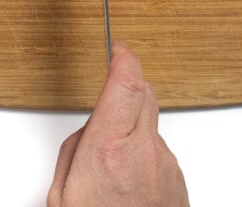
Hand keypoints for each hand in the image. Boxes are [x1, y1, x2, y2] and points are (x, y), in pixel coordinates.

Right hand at [48, 41, 189, 206]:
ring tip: (114, 165)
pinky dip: (144, 155)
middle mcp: (143, 153)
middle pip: (144, 93)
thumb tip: (88, 133)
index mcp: (109, 150)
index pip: (126, 83)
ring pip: (151, 125)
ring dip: (134, 129)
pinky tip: (130, 181)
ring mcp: (165, 165)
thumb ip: (75, 151)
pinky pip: (159, 151)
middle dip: (127, 88)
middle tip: (109, 104)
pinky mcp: (178, 180)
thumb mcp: (63, 195)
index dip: (123, 59)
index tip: (117, 49)